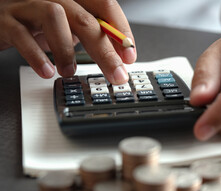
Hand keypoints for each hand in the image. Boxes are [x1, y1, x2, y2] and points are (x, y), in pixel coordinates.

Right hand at [0, 0, 135, 83]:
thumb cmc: (36, 22)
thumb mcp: (69, 27)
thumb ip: (92, 36)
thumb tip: (120, 56)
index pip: (104, 5)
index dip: (120, 30)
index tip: (129, 55)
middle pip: (85, 18)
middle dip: (105, 51)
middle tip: (116, 74)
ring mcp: (27, 5)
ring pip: (54, 16)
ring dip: (66, 50)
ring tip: (69, 71)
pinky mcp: (6, 20)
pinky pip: (22, 35)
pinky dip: (36, 56)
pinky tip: (46, 71)